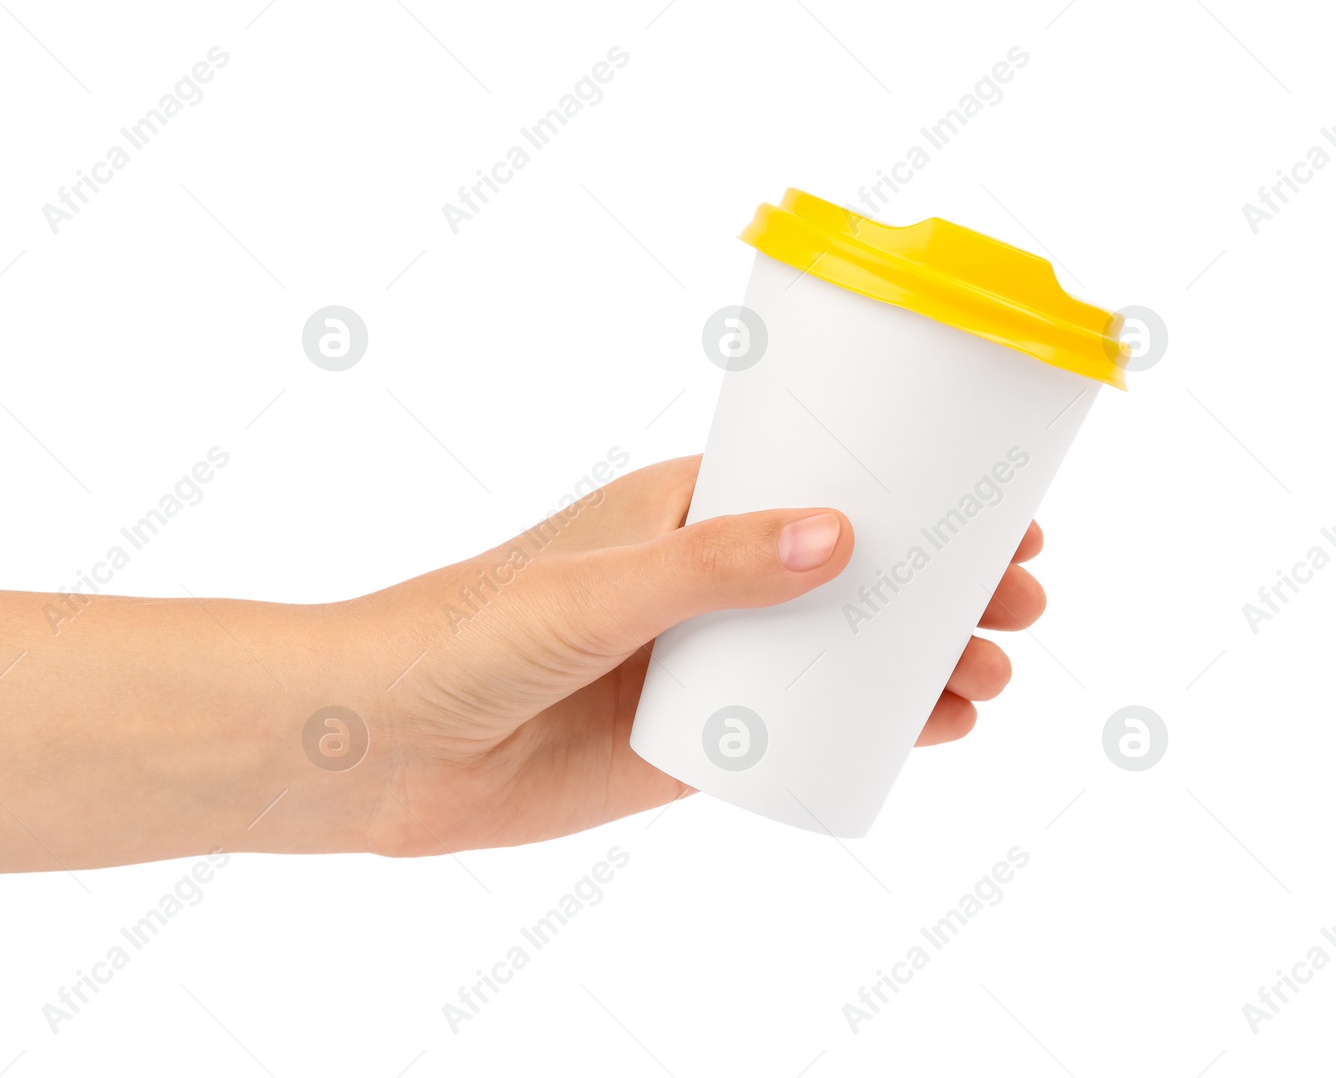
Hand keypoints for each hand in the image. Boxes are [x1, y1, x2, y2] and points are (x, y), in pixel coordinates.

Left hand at [351, 456, 1047, 854]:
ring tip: (990, 674)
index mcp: (675, 512)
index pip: (816, 483)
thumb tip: (842, 535)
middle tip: (1021, 599)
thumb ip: (706, 568)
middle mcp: (696, 582)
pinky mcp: (684, 744)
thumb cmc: (459, 637)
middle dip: (936, 581)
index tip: (996, 508)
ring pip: (832, 654)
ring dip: (916, 659)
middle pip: (845, 571)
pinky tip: (929, 733)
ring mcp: (696, 664)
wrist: (379, 749)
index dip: (908, 493)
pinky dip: (865, 729)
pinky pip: (794, 731)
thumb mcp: (590, 593)